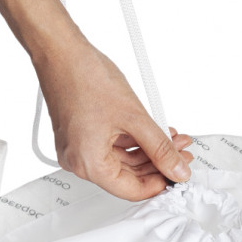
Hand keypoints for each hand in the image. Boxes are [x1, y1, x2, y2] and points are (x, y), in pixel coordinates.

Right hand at [33, 33, 192, 199]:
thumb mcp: (134, 117)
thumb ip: (160, 147)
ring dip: (149, 150)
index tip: (177, 175)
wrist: (60, 51)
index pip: (131, 190)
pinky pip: (111, 147)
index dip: (159, 184)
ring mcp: (77, 149)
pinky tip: (153, 131)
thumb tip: (177, 168)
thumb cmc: (84, 77)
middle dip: (157, 164)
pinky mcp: (79, 136)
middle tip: (181, 154)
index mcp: (88, 164)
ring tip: (173, 139)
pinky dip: (133, 141)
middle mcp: (78, 161)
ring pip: (122, 161)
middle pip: (127, 176)